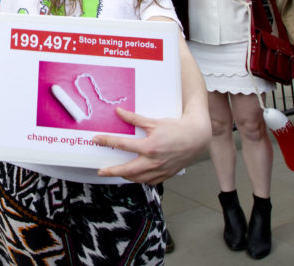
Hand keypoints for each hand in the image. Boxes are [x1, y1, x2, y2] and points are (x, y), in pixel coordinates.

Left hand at [93, 107, 210, 183]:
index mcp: (149, 147)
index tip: (96, 140)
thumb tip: (119, 112)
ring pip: (138, 178)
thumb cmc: (176, 128)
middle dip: (112, 171)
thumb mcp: (154, 122)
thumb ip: (134, 119)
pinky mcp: (166, 174)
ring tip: (117, 172)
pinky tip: (135, 175)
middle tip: (101, 171)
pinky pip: (150, 181)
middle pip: (127, 170)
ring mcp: (160, 170)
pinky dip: (141, 179)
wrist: (197, 137)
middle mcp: (154, 161)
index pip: (122, 144)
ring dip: (125, 176)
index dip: (107, 141)